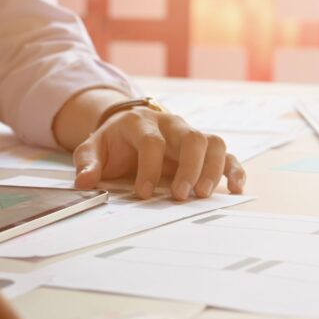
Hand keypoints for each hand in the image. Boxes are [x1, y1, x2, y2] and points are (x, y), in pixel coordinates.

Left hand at [73, 107, 246, 200]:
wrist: (128, 128)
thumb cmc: (113, 143)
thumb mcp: (93, 149)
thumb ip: (87, 162)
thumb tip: (84, 181)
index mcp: (142, 123)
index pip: (152, 141)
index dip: (149, 167)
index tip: (142, 192)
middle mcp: (171, 125)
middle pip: (191, 138)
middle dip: (189, 168)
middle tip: (181, 195)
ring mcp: (190, 135)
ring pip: (213, 142)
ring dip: (212, 169)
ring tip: (203, 195)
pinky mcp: (203, 149)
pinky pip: (226, 154)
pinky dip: (234, 170)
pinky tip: (234, 189)